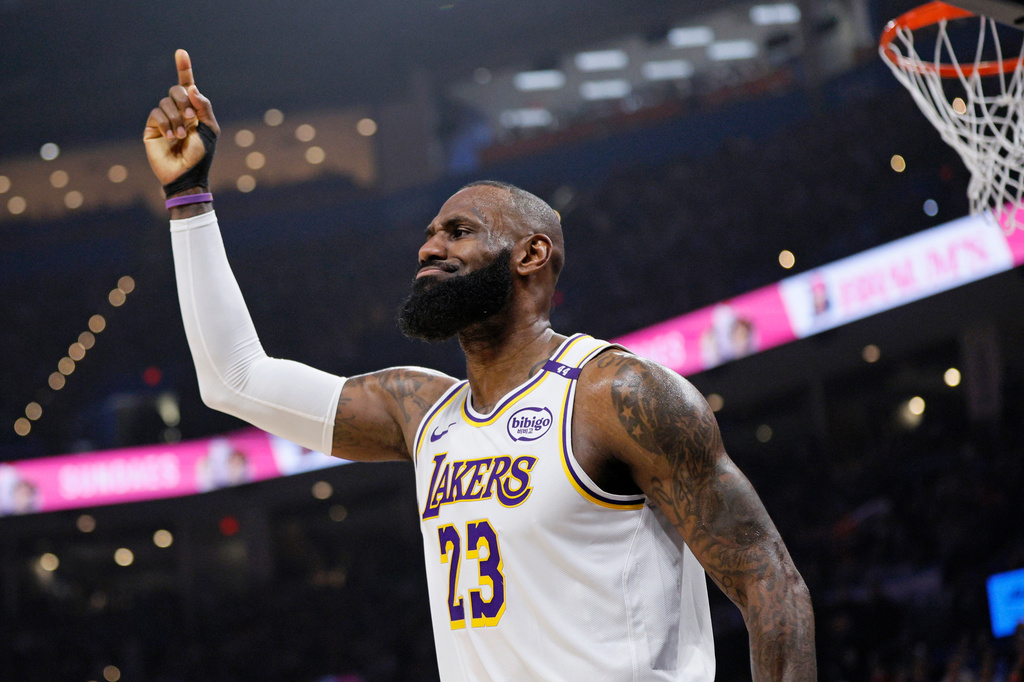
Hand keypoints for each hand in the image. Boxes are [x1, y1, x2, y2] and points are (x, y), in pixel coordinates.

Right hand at [143, 49, 220, 187]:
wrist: (186, 174)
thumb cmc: (201, 155)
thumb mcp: (210, 130)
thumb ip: (204, 108)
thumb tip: (192, 88)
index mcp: (194, 110)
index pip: (188, 86)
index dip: (184, 68)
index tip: (181, 52)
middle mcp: (178, 111)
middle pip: (176, 90)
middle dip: (184, 100)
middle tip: (190, 118)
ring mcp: (164, 118)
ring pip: (166, 101)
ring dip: (176, 117)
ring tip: (182, 135)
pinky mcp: (152, 127)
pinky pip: (156, 113)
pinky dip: (165, 123)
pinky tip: (171, 136)